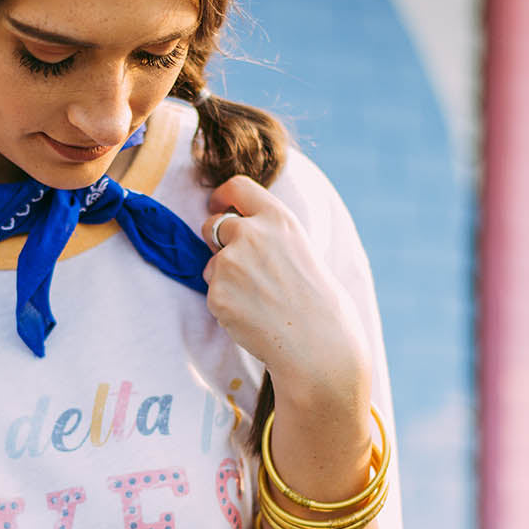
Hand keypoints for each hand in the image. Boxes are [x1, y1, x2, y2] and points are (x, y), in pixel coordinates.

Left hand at [201, 174, 371, 404]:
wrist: (316, 341)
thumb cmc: (314, 298)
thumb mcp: (299, 248)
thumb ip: (267, 233)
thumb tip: (230, 228)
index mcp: (277, 218)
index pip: (237, 187)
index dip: (221, 196)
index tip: (216, 205)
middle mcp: (250, 233)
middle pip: (212, 225)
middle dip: (216, 241)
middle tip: (238, 265)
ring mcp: (230, 262)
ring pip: (211, 265)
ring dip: (224, 278)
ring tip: (258, 299)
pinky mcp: (217, 292)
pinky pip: (212, 294)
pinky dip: (226, 305)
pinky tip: (251, 315)